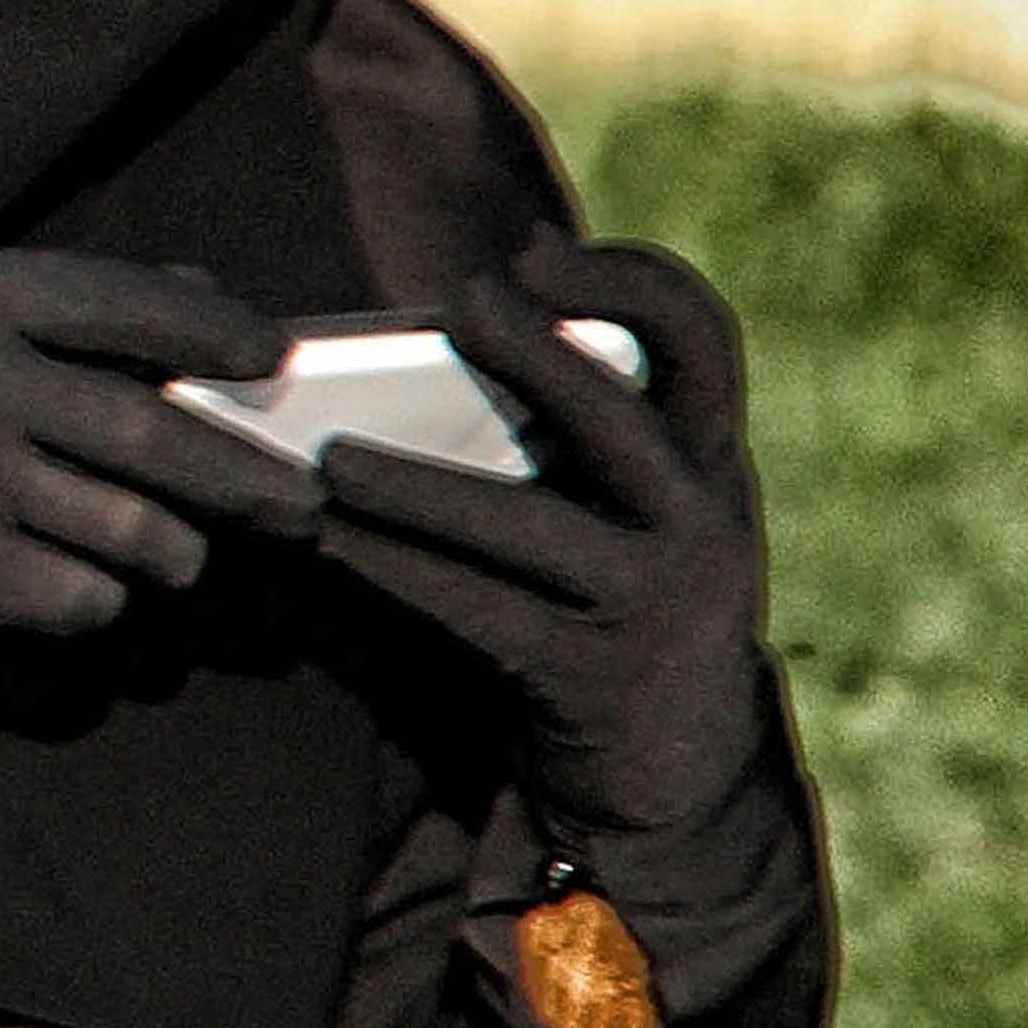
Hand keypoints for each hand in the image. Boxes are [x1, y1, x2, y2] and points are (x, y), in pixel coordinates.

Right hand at [0, 249, 325, 682]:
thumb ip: (82, 312)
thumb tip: (217, 302)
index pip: (131, 302)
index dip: (216, 332)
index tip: (274, 360)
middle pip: (162, 437)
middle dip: (253, 484)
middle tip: (299, 511)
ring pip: (143, 535)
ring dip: (178, 559)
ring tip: (180, 560)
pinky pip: (91, 599)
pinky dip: (105, 605)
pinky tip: (85, 591)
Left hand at [317, 241, 774, 846]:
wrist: (671, 773)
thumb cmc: (611, 601)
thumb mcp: (622, 506)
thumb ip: (567, 426)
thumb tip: (432, 315)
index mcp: (705, 455)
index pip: (700, 336)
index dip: (628, 280)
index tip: (536, 255)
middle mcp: (703, 517)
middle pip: (625, 416)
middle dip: (541, 355)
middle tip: (455, 305)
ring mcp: (656, 601)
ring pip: (529, 526)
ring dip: (420, 487)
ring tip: (327, 457)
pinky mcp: (590, 675)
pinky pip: (476, 611)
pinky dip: (392, 571)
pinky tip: (322, 543)